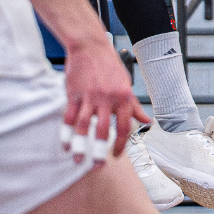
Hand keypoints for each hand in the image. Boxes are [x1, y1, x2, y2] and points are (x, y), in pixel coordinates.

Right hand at [60, 38, 151, 161]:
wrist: (90, 47)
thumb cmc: (110, 67)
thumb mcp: (126, 85)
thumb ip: (134, 106)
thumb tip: (148, 122)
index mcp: (124, 97)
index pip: (125, 127)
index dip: (121, 144)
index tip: (115, 155)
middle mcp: (108, 99)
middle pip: (103, 131)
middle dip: (100, 152)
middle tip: (98, 166)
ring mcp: (89, 97)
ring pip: (83, 127)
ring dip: (79, 146)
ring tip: (78, 159)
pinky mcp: (73, 94)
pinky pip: (68, 117)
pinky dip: (65, 133)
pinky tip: (65, 144)